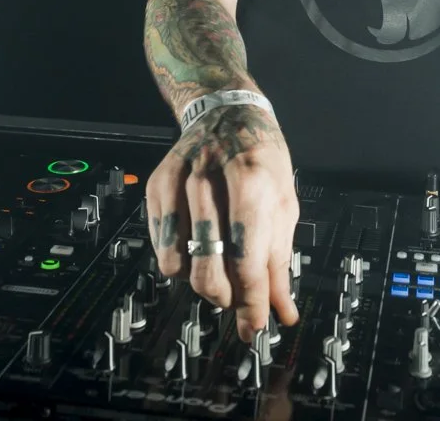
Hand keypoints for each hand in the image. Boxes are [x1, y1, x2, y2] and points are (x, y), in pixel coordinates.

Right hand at [144, 104, 300, 342]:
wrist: (226, 112)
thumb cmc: (262, 159)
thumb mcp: (284, 205)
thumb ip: (279, 262)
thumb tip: (281, 311)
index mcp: (251, 183)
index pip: (247, 260)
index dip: (252, 303)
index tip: (256, 327)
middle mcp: (209, 181)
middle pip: (208, 268)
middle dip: (225, 298)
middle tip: (237, 300)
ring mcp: (177, 182)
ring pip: (179, 262)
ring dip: (200, 282)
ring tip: (219, 272)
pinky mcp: (155, 186)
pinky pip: (161, 245)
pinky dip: (179, 260)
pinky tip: (197, 249)